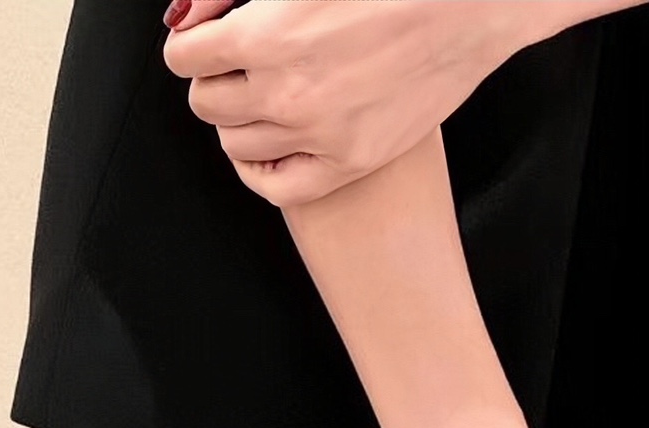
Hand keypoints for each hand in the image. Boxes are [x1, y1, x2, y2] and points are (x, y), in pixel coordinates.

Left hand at [162, 0, 544, 206]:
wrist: (465, 6)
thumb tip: (186, 22)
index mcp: (264, 33)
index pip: (184, 57)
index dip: (193, 45)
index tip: (208, 41)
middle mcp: (285, 92)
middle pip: (205, 104)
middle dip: (214, 81)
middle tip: (236, 67)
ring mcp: (318, 134)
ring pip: (235, 146)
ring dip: (239, 122)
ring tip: (261, 100)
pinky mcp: (350, 162)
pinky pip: (278, 188)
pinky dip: (261, 171)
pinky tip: (271, 147)